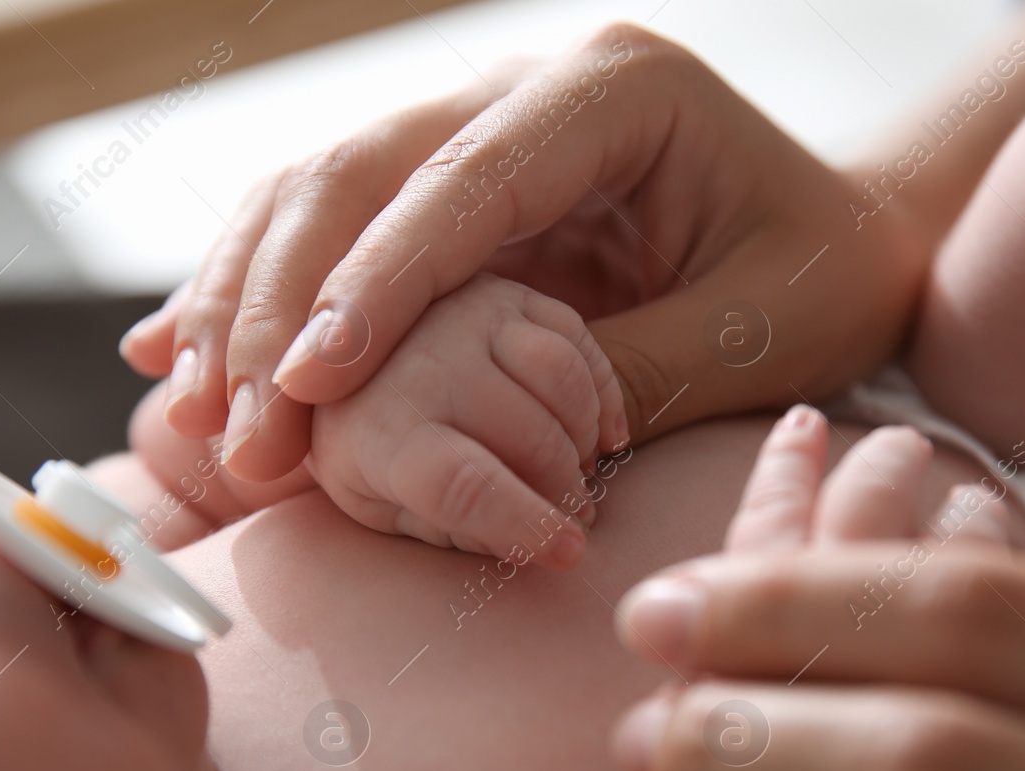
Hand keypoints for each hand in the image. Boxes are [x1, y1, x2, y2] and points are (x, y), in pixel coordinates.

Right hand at [120, 24, 927, 481]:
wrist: (843, 235)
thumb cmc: (827, 277)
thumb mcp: (760, 333)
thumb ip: (624, 374)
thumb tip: (469, 430)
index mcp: (614, 90)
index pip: (465, 181)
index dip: (375, 279)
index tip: (307, 378)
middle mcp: (529, 87)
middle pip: (363, 168)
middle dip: (285, 300)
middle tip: (236, 424)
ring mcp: (482, 125)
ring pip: (323, 188)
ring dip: (245, 295)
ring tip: (186, 402)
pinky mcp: (455, 185)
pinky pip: (337, 227)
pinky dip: (262, 290)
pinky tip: (181, 349)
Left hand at [307, 273, 622, 565]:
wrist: (340, 366)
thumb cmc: (369, 457)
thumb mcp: (384, 508)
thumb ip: (453, 529)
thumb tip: (539, 541)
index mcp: (376, 431)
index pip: (459, 484)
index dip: (524, 522)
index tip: (570, 552)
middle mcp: (418, 360)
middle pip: (528, 436)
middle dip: (566, 491)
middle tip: (574, 517)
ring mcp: (463, 316)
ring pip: (561, 378)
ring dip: (584, 439)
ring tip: (577, 472)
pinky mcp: (504, 294)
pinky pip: (577, 340)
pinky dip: (602, 394)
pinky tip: (599, 435)